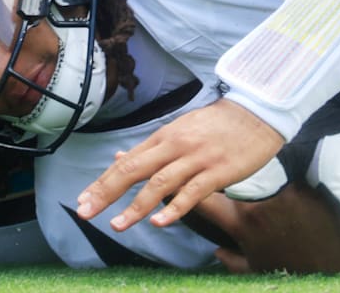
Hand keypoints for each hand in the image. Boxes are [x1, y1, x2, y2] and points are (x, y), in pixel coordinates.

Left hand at [77, 98, 283, 230]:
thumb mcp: (180, 130)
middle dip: (107, 192)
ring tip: (118, 225)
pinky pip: (193, 192)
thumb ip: (151, 149)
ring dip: (137, 206)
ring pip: (160, 183)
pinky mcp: (218, 172)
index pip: (127, 162)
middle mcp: (175, 147)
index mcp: (164, 137)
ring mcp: (196, 159)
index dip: (104, 182)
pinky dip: (175, 209)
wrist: (256, 114)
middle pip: (135, 170)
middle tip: (86, 212)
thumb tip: (118, 159)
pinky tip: (160, 222)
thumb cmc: (217, 125)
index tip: (83, 200)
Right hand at [195, 186, 339, 273]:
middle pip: (232, 178)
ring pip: (258, 173)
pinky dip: (279, 178)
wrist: (335, 262)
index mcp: (242, 222)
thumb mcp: (256, 270)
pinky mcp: (301, 183)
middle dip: (225, 176)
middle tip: (220, 173)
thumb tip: (216, 251)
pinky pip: (283, 174)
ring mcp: (281, 190)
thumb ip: (231, 260)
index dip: (188, 189)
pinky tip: (281, 184)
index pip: (204, 199)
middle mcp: (258, 202)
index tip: (184, 182)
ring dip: (254, 175)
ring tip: (253, 176)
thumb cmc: (292, 268)